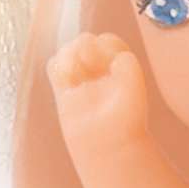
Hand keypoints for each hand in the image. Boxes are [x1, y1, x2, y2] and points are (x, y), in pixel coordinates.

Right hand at [47, 32, 148, 151]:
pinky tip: (66, 77)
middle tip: (89, 62)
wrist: (107, 145)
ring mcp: (81, 79)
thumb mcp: (134, 90)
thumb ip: (129, 67)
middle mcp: (99, 71)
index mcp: (119, 68)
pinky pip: (55, 65)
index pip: (108, 42)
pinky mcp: (64, 89)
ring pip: (68, 50)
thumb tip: (119, 55)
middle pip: (86, 42)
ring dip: (69, 54)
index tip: (108, 59)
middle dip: (85, 45)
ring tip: (75, 71)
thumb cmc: (126, 121)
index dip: (105, 44)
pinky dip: (58, 65)